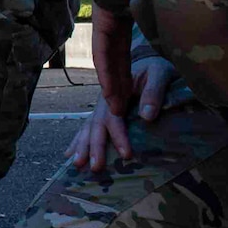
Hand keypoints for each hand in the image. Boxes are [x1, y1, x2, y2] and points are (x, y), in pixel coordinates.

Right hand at [66, 7, 175, 172]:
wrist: (148, 61)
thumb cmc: (155, 68)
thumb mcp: (159, 74)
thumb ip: (153, 93)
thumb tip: (146, 116)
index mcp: (118, 91)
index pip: (116, 117)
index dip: (119, 136)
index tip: (127, 154)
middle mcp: (105, 100)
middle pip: (96, 125)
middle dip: (94, 146)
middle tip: (93, 167)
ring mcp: (101, 106)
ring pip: (88, 127)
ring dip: (82, 145)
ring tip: (76, 164)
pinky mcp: (103, 112)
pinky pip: (88, 127)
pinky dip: (78, 140)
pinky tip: (69, 153)